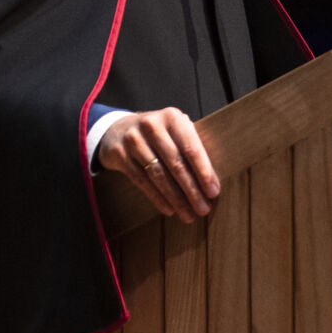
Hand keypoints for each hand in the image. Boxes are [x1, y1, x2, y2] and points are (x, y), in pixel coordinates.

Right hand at [96, 107, 219, 223]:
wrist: (118, 129)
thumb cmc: (158, 135)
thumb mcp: (175, 131)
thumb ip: (191, 148)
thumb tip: (213, 182)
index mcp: (172, 117)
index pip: (191, 148)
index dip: (204, 172)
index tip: (213, 192)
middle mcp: (152, 126)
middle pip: (176, 164)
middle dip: (192, 190)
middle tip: (203, 209)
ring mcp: (133, 140)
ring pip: (158, 175)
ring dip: (176, 199)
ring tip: (188, 214)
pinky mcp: (119, 154)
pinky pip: (141, 181)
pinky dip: (157, 198)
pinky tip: (169, 209)